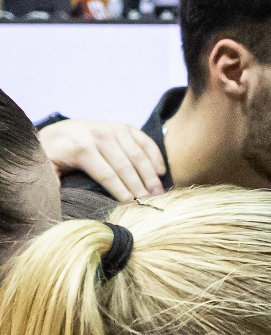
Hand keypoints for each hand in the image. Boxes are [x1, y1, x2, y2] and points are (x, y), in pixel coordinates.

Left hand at [37, 120, 164, 200]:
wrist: (58, 130)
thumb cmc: (55, 155)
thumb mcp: (46, 168)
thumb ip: (51, 182)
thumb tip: (57, 199)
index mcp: (81, 148)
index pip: (107, 175)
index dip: (121, 192)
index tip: (132, 207)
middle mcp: (99, 135)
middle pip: (125, 166)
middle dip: (140, 187)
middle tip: (151, 204)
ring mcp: (113, 129)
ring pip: (138, 155)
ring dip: (150, 175)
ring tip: (159, 193)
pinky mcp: (124, 127)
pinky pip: (145, 141)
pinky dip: (155, 156)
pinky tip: (160, 172)